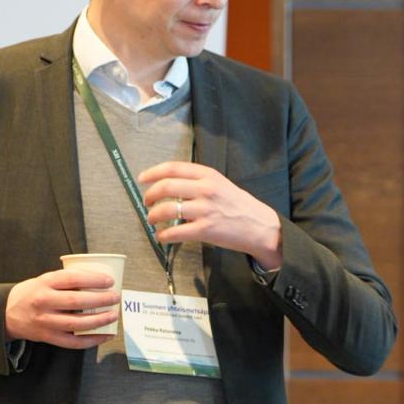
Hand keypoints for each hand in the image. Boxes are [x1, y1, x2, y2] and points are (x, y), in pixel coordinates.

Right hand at [4, 268, 119, 347]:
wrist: (6, 312)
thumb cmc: (32, 293)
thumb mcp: (44, 280)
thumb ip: (67, 281)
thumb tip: (98, 281)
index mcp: (44, 283)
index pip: (72, 279)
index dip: (93, 279)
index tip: (109, 280)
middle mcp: (43, 302)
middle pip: (76, 302)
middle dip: (100, 300)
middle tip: (115, 297)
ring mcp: (45, 321)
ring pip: (76, 323)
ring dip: (98, 321)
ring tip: (112, 316)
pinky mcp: (47, 337)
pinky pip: (73, 342)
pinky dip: (91, 340)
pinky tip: (104, 335)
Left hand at [138, 161, 282, 269]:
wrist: (261, 227)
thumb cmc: (240, 207)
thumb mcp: (222, 185)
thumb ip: (199, 182)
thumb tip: (171, 186)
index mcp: (208, 175)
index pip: (173, 168)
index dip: (153, 172)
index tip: (142, 179)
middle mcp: (206, 190)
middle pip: (166, 186)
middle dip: (150, 195)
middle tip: (147, 202)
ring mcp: (205, 210)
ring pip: (167, 209)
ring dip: (153, 216)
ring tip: (152, 220)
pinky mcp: (205, 230)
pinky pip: (175, 232)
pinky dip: (163, 235)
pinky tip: (162, 236)